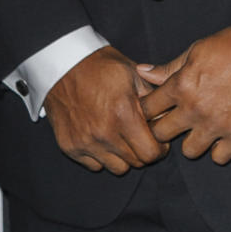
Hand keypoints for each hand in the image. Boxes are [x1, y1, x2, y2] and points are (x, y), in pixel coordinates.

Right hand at [43, 45, 168, 174]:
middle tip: (141, 137)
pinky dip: (102, 156)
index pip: (151, 153)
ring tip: (122, 137)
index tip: (158, 140)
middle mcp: (104, 132)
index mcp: (123, 113)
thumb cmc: (100, 66)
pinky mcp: (70, 146)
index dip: (160, 148)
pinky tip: (103, 138)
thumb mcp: (132, 73)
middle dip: (143, 152)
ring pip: (116, 168)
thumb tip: (168, 118)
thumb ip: (153, 98)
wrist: (63, 63)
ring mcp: (85, 142)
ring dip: (124, 157)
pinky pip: (94, 165)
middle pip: (136, 163)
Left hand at [138, 25, 230, 164]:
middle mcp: (195, 109)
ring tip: (200, 129)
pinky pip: (219, 157)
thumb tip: (142, 72)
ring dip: (192, 141)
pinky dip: (219, 149)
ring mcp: (217, 125)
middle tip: (174, 122)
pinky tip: (222, 136)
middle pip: (161, 134)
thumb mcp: (196, 50)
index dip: (149, 110)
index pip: (148, 109)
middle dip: (164, 128)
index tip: (156, 110)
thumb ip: (169, 67)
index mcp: (181, 86)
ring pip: (189, 151)